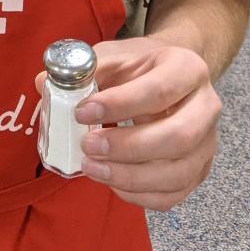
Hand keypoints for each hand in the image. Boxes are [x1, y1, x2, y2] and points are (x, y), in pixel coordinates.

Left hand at [38, 36, 220, 210]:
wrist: (173, 78)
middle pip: (177, 137)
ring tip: (91, 167)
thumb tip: (42, 82)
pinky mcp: (198, 171)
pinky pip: (172, 195)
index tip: (82, 112)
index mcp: (188, 68)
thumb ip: (84, 68)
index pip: (159, 90)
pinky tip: (111, 182)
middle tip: (88, 146)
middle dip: (128, 147)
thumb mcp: (116, 55)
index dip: (120, 104)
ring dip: (129, 176)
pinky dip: (138, 195)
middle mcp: (206, 107)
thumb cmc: (141, 66)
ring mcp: (207, 143)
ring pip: (176, 173)